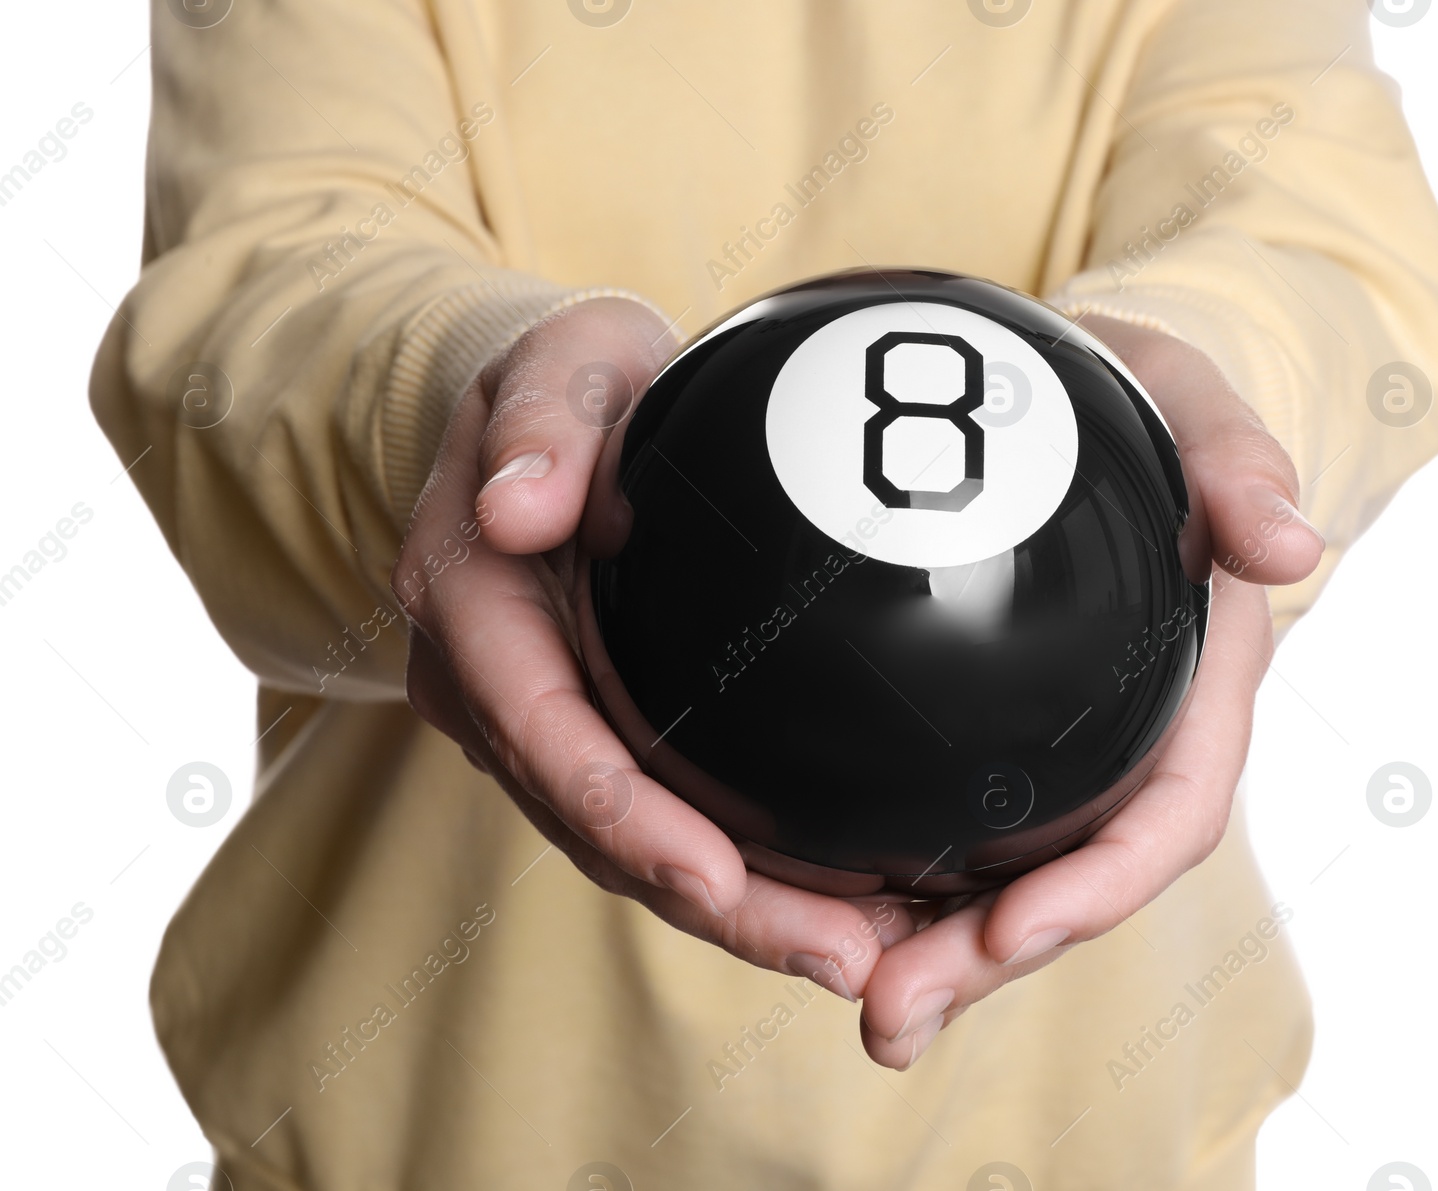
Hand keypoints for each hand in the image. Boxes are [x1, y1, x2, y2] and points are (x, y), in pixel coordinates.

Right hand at [390, 296, 919, 1002]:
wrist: (554, 409)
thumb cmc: (567, 379)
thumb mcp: (560, 362)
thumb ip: (539, 424)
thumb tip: (519, 508)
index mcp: (471, 604)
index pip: (542, 732)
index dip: (624, 816)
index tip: (715, 878)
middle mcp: (493, 685)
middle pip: (597, 825)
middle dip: (713, 905)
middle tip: (840, 959)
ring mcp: (540, 719)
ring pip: (633, 845)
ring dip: (740, 912)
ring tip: (861, 956)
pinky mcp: (595, 727)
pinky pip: (660, 813)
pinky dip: (742, 867)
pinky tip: (837, 899)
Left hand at [852, 314, 1326, 1068]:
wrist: (1050, 391)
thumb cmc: (1124, 397)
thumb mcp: (1183, 398)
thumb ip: (1235, 459)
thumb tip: (1296, 550)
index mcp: (1192, 686)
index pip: (1164, 813)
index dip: (1099, 887)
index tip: (1010, 931)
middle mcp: (1123, 740)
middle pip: (1070, 881)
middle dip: (990, 961)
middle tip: (893, 1016)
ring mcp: (1052, 750)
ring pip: (999, 880)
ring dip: (931, 953)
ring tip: (859, 1005)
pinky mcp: (976, 736)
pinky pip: (939, 827)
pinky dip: (886, 881)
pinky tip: (811, 909)